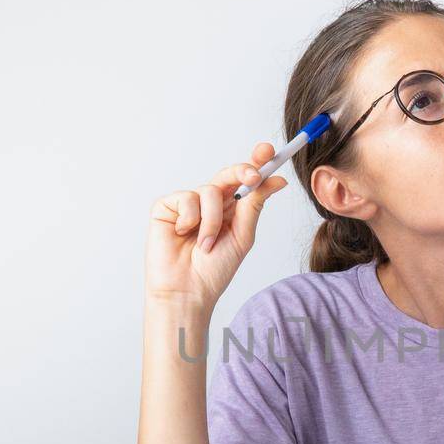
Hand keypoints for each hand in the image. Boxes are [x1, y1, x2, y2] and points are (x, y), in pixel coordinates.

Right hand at [146, 142, 289, 307]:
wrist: (187, 291)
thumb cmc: (214, 270)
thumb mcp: (242, 236)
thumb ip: (254, 205)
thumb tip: (276, 179)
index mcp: (231, 209)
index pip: (244, 180)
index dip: (256, 163)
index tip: (269, 152)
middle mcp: (210, 203)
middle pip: (228, 175)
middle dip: (242, 170)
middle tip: (253, 176)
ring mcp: (188, 204)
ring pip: (210, 190)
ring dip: (212, 220)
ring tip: (206, 244)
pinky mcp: (166, 207)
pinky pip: (186, 198)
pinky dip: (191, 219)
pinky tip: (183, 235)